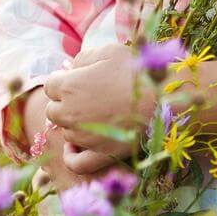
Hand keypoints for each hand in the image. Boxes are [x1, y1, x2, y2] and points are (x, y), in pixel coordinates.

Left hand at [43, 43, 155, 167]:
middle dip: (65, 103)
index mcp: (68, 86)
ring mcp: (84, 137)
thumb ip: (84, 58)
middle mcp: (70, 113)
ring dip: (74, 126)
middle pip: (53, 110)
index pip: (51, 85)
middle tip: (87, 98)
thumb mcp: (109, 51)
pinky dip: (72, 157)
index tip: (78, 79)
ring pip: (66, 133)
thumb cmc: (137, 70)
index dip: (64, 81)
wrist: (165, 98)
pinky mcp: (100, 155)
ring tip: (95, 116)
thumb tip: (70, 68)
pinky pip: (76, 163)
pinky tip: (76, 148)